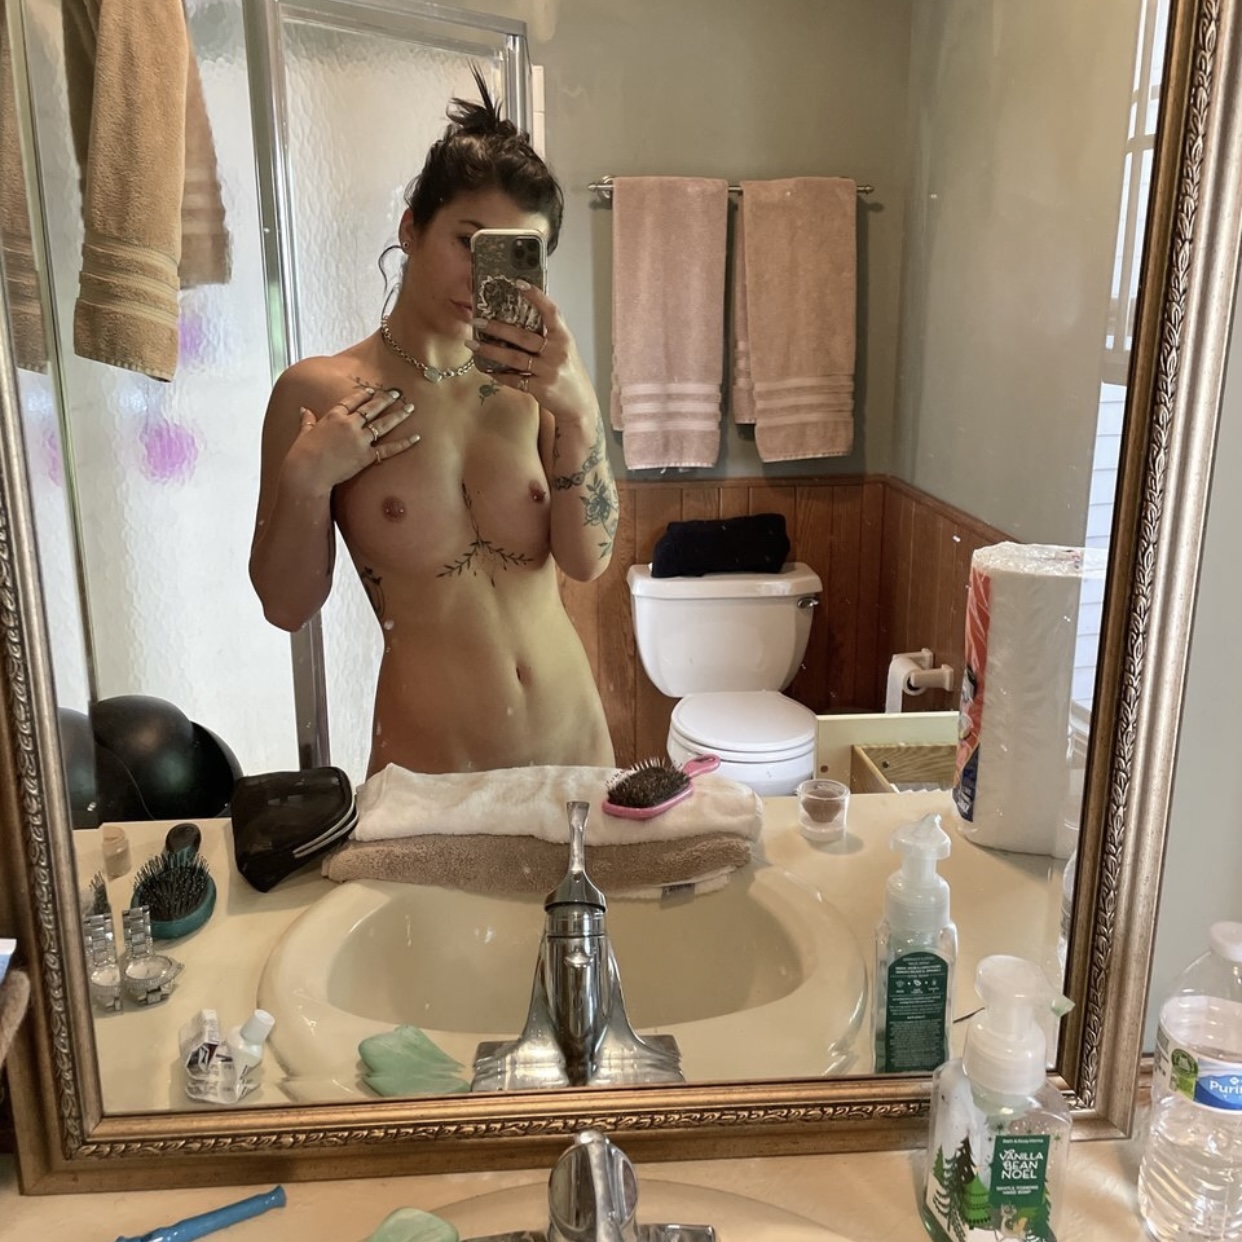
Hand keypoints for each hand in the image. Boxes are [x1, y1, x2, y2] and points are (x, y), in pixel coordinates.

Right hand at [284, 384, 419, 493]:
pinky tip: (416, 437)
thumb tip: (304, 410)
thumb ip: (306, 420)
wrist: (307, 472)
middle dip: (386, 399)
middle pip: (371, 408)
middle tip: (398, 393)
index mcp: (333, 416)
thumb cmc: (302, 454)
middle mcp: (349, 424)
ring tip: (410, 408)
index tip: (372, 390)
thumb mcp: (304, 433)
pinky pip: (388, 449)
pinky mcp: (366, 456)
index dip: (363, 394)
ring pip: (383, 424)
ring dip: (398, 415)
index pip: (351, 401)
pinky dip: (403, 443)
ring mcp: (359, 439)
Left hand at [467, 283, 599, 426]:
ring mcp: (549, 371)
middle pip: (523, 336)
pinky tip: (486, 368)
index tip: (518, 283)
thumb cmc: (569, 374)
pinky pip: (514, 379)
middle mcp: (557, 353)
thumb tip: (519, 318)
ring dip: (490, 350)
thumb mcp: (564, 350)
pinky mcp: (540, 388)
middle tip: (477, 321)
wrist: (579, 405)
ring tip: (473, 344)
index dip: (536, 296)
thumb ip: (547, 336)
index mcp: (564, 338)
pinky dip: (498, 374)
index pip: (552, 312)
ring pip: (514, 358)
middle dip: (497, 327)